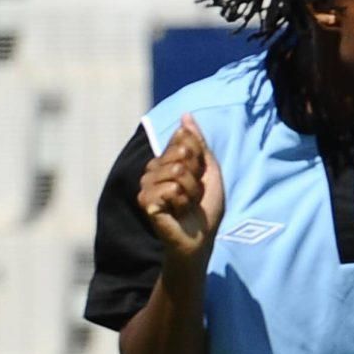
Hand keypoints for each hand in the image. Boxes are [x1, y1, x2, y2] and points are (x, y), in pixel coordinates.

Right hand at [139, 114, 225, 266]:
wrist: (200, 238)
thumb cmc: (205, 208)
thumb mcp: (208, 170)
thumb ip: (197, 143)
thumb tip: (186, 115)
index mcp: (166, 160)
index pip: (183, 139)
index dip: (200, 159)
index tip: (200, 177)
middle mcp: (152, 170)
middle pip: (181, 154)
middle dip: (196, 177)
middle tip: (194, 195)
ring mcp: (146, 186)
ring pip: (177, 172)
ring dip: (191, 191)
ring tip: (186, 205)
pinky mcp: (145, 201)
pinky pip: (170, 189)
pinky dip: (182, 202)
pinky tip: (177, 212)